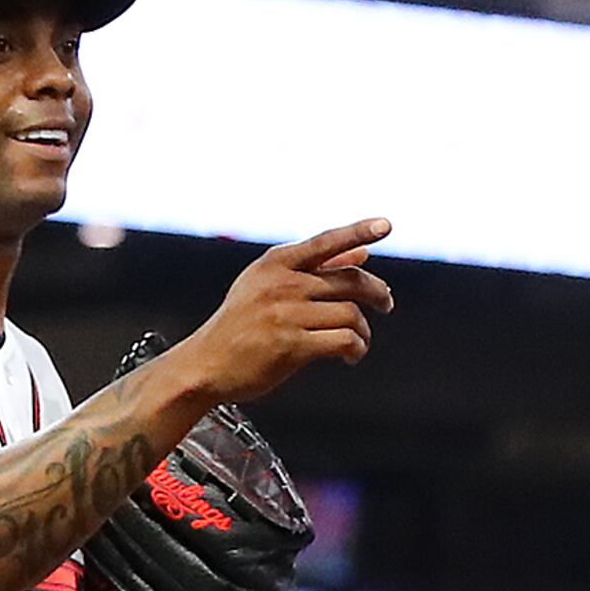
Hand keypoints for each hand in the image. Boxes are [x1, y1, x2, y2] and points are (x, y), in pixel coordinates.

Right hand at [175, 218, 394, 403]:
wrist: (204, 365)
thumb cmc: (237, 327)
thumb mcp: (267, 287)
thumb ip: (316, 268)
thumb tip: (362, 251)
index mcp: (275, 264)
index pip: (326, 242)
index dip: (358, 231)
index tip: (385, 225)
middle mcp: (282, 284)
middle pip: (350, 281)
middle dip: (377, 293)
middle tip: (385, 304)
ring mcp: (286, 315)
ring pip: (350, 314)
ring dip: (363, 331)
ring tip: (359, 341)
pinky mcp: (291, 346)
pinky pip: (343, 340)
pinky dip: (355, 349)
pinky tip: (351, 355)